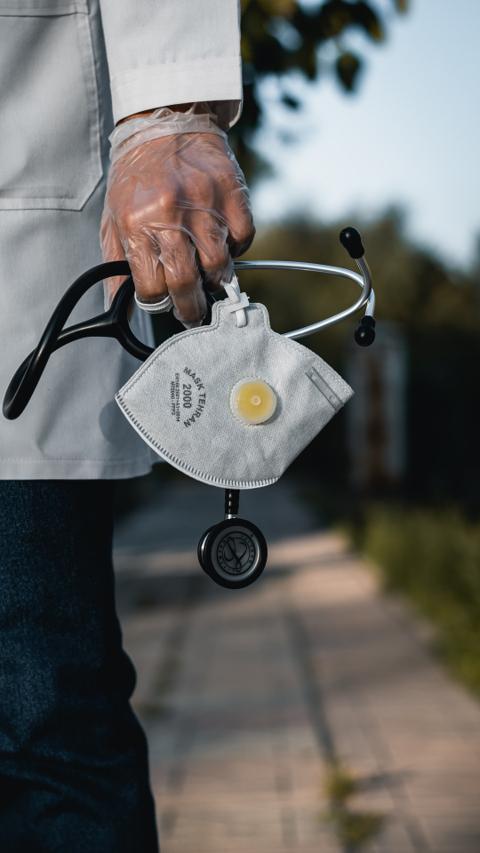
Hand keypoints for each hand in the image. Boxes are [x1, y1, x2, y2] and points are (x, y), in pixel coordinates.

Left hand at [100, 127, 254, 325]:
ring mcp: (205, 204)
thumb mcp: (113, 218)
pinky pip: (242, 239)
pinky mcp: (232, 194)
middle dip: (191, 308)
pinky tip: (223, 244)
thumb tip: (117, 305)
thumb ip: (115, 265)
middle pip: (187, 283)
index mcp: (137, 224)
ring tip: (208, 278)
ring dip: (215, 280)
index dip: (159, 303)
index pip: (152, 287)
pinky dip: (235, 249)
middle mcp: (171, 215)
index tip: (165, 304)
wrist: (165, 123)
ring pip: (219, 266)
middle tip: (193, 314)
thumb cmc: (137, 177)